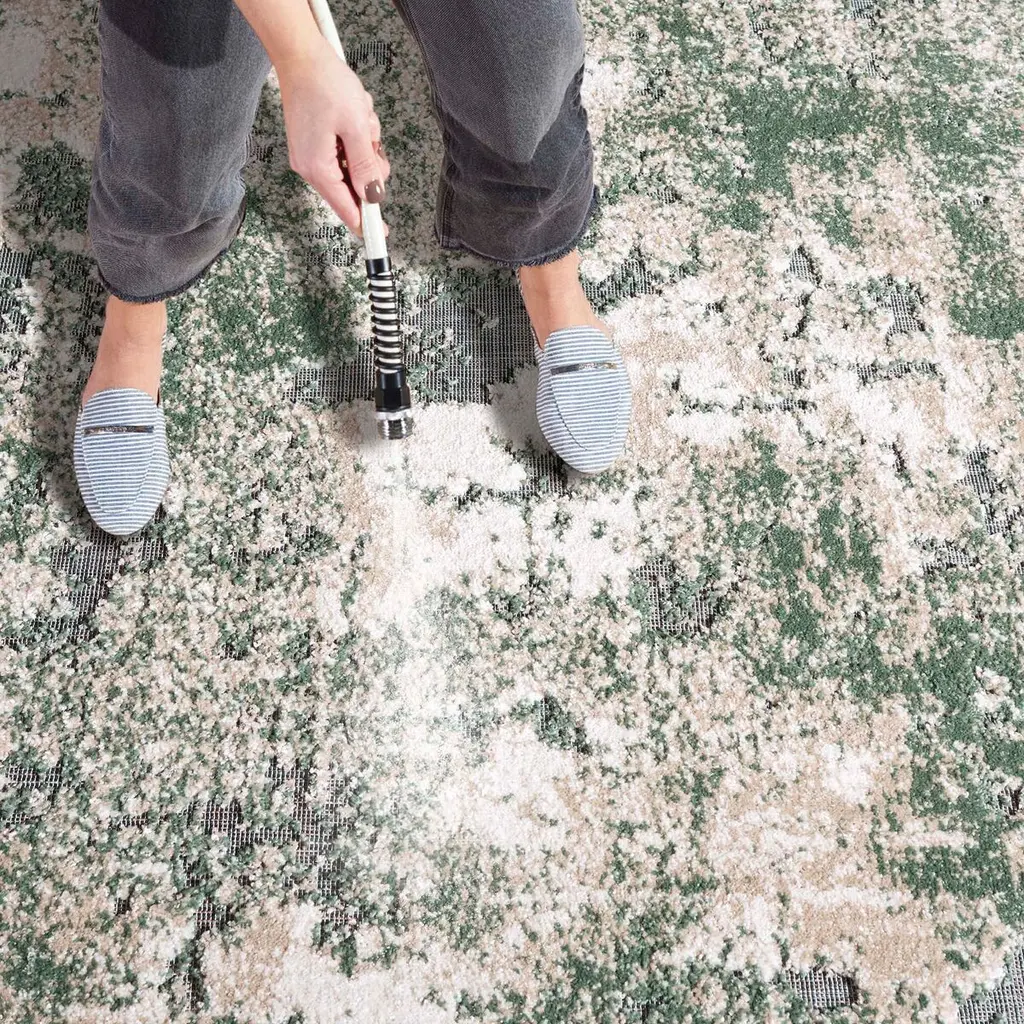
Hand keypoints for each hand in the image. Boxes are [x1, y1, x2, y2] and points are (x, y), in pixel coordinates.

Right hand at [276, 33, 390, 238]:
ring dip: (364, 145)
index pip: (346, 208)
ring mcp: (312, 155)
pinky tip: (352, 116)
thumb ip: (365, 165)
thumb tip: (373, 195)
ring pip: (353, 166)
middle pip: (353, 187)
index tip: (382, 234)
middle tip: (370, 138)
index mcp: (318, 168)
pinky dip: (355, 137)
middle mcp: (310, 166)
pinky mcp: (315, 143)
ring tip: (358, 119)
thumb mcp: (355, 126)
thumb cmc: (324, 83)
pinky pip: (345, 151)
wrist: (300, 54)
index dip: (367, 222)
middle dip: (370, 165)